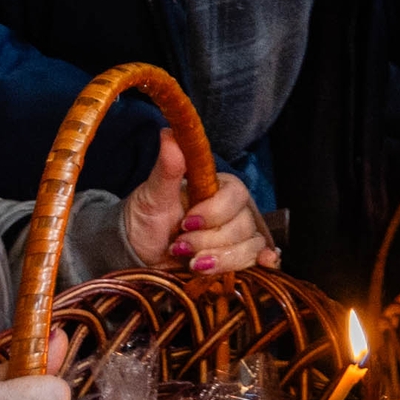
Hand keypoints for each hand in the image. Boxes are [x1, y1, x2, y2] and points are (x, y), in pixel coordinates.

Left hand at [121, 129, 277, 273]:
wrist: (138, 250)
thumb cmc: (146, 217)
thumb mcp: (153, 194)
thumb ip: (167, 167)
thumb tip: (169, 133)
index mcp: (217, 188)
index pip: (235, 196)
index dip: (215, 212)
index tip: (186, 222)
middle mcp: (232, 211)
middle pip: (243, 226)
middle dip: (208, 241)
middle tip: (178, 246)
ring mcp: (236, 237)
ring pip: (249, 247)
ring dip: (219, 260)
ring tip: (190, 263)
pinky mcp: (236, 260)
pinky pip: (259, 260)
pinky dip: (261, 264)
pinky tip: (261, 266)